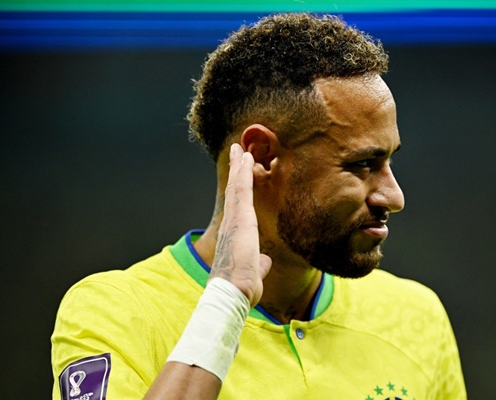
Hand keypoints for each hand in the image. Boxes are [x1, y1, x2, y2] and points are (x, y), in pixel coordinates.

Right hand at [209, 143, 271, 306]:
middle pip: (234, 191)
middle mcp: (231, 223)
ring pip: (237, 186)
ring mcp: (235, 219)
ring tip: (240, 148)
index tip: (240, 173)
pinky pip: (242, 188)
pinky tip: (246, 157)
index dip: (239, 188)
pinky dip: (243, 171)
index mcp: (235, 235)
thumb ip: (260, 263)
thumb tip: (264, 261)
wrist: (232, 292)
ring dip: (239, 165)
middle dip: (236, 170)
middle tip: (236, 151)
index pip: (238, 206)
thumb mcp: (255, 272)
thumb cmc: (242, 286)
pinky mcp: (241, 217)